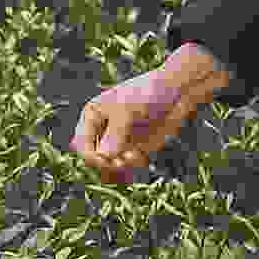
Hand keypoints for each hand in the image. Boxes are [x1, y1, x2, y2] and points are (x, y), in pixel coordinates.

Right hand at [73, 42, 234, 183]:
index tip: (108, 159)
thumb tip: (105, 156)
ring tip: (134, 155)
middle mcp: (102, 129)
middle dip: (108, 163)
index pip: (82, 144)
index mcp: (92, 115)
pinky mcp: (133, 148)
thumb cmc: (147, 94)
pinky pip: (126, 165)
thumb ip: (115, 134)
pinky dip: (132, 165)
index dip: (92, 156)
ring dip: (121, 166)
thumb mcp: (128, 111)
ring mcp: (118, 139)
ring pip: (110, 164)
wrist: (175, 92)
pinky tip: (140, 156)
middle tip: (123, 160)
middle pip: (95, 158)